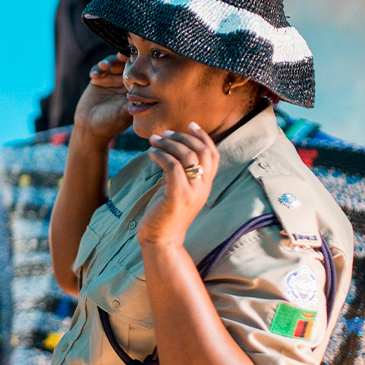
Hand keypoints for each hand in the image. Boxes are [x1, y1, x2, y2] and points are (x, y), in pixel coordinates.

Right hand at [74, 53, 131, 142]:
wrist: (90, 129)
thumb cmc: (110, 125)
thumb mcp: (123, 115)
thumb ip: (131, 104)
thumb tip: (143, 93)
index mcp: (133, 90)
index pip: (138, 72)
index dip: (137, 65)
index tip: (134, 61)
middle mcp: (123, 84)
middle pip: (125, 64)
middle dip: (122, 58)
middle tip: (120, 56)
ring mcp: (110, 81)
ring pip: (112, 64)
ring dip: (108, 61)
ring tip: (104, 65)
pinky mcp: (97, 82)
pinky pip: (98, 70)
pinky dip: (97, 69)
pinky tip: (95, 75)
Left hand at [138, 122, 218, 245]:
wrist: (162, 240)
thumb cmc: (165, 214)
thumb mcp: (176, 189)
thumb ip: (178, 173)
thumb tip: (169, 151)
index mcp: (205, 185)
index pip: (213, 154)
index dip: (203, 137)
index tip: (191, 124)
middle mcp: (203, 187)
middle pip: (202, 151)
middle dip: (183, 137)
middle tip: (165, 133)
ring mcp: (192, 192)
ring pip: (187, 156)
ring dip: (169, 143)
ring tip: (154, 140)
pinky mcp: (178, 196)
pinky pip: (172, 167)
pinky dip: (161, 155)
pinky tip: (151, 153)